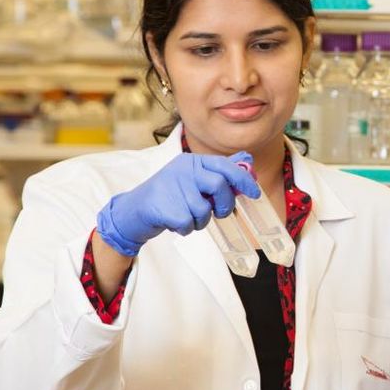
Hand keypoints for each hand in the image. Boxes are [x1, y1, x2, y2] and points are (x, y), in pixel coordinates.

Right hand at [95, 152, 260, 256]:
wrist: (134, 210)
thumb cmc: (170, 195)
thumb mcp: (193, 178)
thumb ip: (219, 171)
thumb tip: (248, 160)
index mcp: (192, 161)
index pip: (224, 165)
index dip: (243, 179)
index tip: (254, 193)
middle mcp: (182, 170)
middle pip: (218, 185)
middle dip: (224, 204)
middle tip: (220, 212)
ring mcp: (171, 187)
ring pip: (203, 209)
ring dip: (200, 221)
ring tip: (188, 217)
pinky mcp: (163, 206)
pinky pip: (188, 224)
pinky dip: (186, 229)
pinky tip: (175, 223)